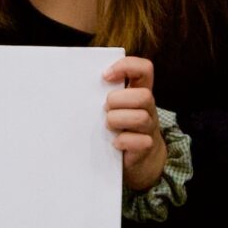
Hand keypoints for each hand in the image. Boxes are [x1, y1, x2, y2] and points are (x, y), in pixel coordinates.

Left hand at [103, 55, 166, 193]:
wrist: (140, 160)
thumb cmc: (121, 127)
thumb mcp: (118, 106)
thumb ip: (107, 93)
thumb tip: (78, 84)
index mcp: (140, 91)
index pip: (144, 69)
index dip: (127, 67)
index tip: (105, 76)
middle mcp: (148, 108)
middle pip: (144, 95)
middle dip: (118, 101)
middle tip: (105, 108)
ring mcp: (149, 127)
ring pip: (141, 118)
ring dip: (117, 120)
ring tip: (108, 126)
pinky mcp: (146, 146)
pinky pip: (139, 141)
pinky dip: (122, 141)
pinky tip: (114, 142)